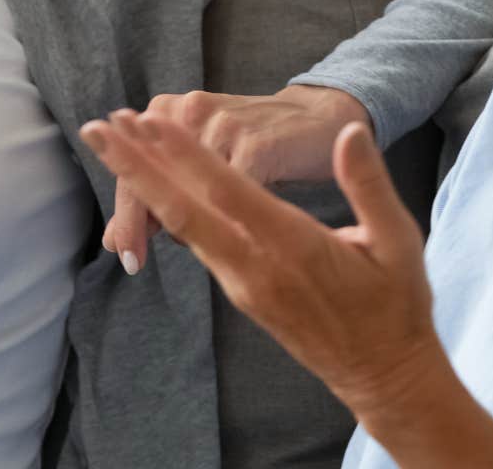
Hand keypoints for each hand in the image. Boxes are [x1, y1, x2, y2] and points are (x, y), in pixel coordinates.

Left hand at [83, 111, 435, 414]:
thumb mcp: (397, 240)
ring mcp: (243, 282)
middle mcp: (256, 266)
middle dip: (134, 168)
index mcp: (293, 246)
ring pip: (183, 227)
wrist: (382, 373)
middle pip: (182, 210)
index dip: (183, 154)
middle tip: (94, 129)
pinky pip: (197, 244)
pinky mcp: (241, 292)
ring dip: (143, 185)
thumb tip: (349, 133)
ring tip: (112, 145)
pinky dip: (167, 209)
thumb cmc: (395, 303)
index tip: (146, 120)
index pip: (226, 191)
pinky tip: (149, 187)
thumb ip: (368, 184)